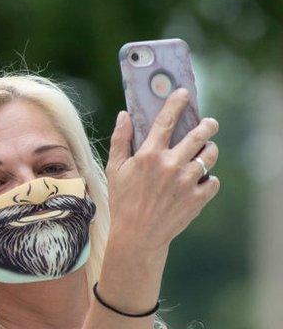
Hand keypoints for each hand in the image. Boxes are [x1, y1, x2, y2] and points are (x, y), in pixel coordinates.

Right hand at [105, 89, 220, 252]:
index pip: (166, 120)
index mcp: (149, 155)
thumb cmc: (122, 201)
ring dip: (209, 151)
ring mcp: (186, 182)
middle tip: (209, 124)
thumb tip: (123, 115)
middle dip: (208, 125)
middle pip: (200, 134)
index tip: (184, 92)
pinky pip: (213, 180)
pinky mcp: (197, 198)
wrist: (137, 236)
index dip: (177, 102)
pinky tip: (197, 183)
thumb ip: (120, 140)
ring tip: (203, 154)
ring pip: (210, 155)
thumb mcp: (115, 170)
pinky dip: (207, 180)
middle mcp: (170, 165)